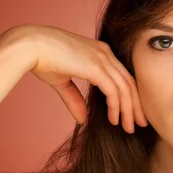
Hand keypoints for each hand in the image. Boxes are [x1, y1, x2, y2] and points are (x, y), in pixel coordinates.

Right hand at [0, 24, 147, 132]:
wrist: (31, 46)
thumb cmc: (42, 59)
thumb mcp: (62, 82)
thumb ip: (75, 99)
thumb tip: (82, 119)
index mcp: (100, 53)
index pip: (123, 76)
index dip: (130, 96)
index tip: (132, 113)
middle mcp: (105, 53)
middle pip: (129, 82)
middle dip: (136, 105)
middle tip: (141, 123)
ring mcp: (102, 58)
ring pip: (125, 88)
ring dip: (129, 110)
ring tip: (129, 127)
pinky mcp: (96, 66)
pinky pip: (113, 90)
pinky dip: (116, 106)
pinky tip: (115, 119)